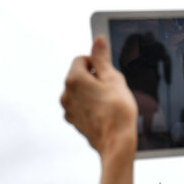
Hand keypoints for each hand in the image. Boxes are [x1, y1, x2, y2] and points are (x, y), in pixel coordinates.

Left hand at [61, 36, 137, 183]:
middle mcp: (66, 94)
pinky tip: (104, 112)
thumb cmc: (117, 111)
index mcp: (73, 79)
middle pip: (79, 75)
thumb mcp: (113, 78)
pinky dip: (90, 105)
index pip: (82, 59)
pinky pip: (81, 106)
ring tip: (109, 102)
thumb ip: (102, 58)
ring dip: (92, 92)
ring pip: (80, 92)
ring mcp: (68, 109)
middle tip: (111, 88)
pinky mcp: (74, 121)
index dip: (97, 63)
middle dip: (94, 78)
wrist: (116, 143)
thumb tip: (97, 40)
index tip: (108, 72)